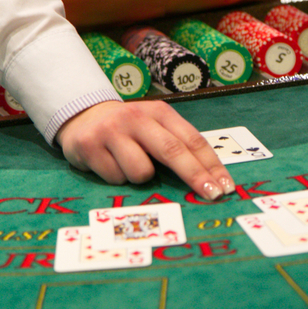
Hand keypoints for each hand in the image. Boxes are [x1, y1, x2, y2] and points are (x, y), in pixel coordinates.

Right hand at [55, 100, 233, 198]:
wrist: (82, 117)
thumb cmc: (129, 130)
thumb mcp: (154, 128)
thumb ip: (177, 146)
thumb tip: (209, 180)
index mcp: (160, 113)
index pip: (192, 140)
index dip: (211, 165)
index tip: (225, 186)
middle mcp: (137, 117)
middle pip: (172, 151)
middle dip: (196, 176)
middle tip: (212, 195)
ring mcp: (111, 130)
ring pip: (141, 172)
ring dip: (140, 177)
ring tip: (127, 164)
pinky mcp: (89, 145)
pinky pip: (115, 178)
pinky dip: (116, 178)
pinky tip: (108, 163)